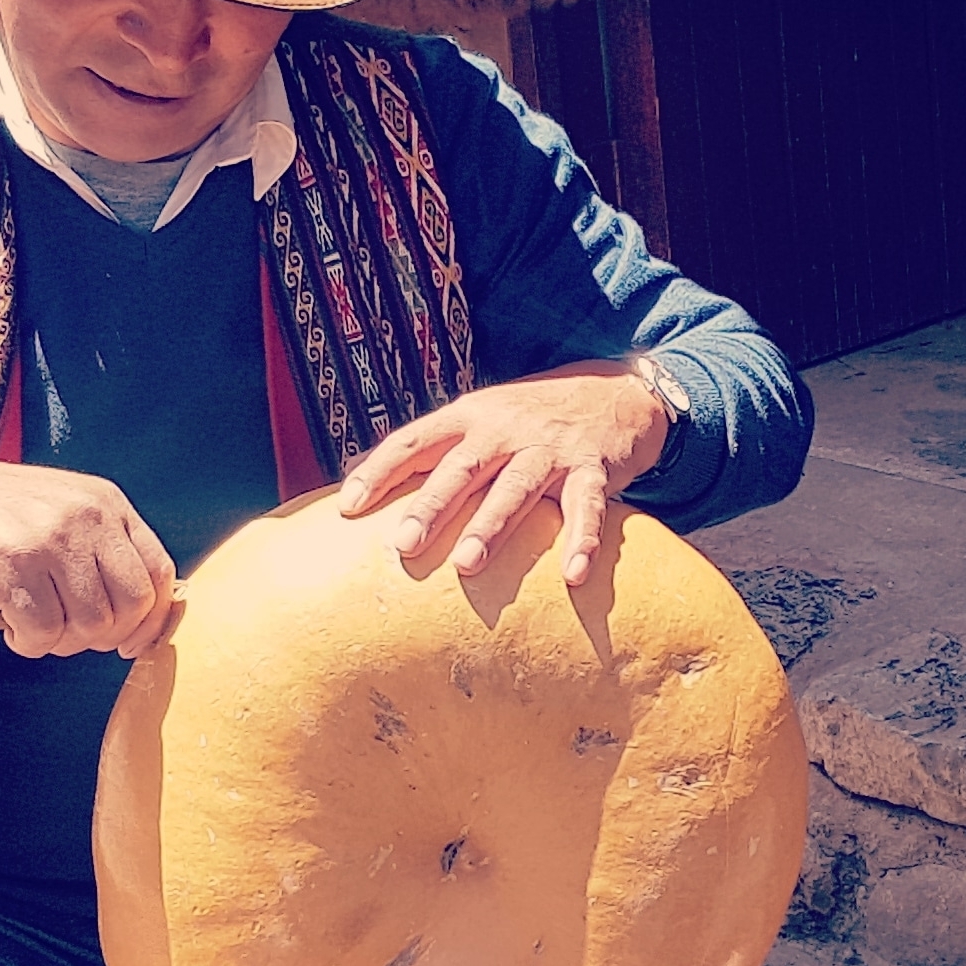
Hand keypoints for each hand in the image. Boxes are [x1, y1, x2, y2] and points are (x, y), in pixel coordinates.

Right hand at [0, 440, 178, 658]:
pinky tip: (9, 628)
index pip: (159, 572)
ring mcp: (48, 538)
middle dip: (103, 636)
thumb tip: (142, 614)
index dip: (152, 619)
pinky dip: (28, 644)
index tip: (130, 644)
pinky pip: (42, 631)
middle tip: (68, 637)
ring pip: (89, 624)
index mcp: (107, 502)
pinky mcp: (8, 564)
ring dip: (61, 643)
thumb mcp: (60, 510)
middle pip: (131, 605)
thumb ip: (99, 548)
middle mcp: (86, 516)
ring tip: (33, 629)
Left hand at [338, 360, 670, 584]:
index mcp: (471, 416)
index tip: (347, 508)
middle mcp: (506, 429)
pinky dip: (582, 541)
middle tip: (404, 545)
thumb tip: (365, 486)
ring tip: (467, 564)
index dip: (379, 471)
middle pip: (462, 468)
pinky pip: (587, 508)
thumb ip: (437, 449)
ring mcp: (551, 449)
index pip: (415, 440)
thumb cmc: (534, 415)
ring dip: (491, 526)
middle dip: (432, 506)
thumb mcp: (483, 416)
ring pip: (516, 488)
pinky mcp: (594, 468)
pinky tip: (573, 575)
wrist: (617, 391)